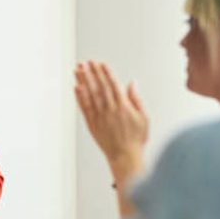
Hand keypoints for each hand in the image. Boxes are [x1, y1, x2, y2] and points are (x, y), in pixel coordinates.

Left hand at [74, 61, 147, 179]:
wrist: (124, 156)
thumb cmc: (136, 138)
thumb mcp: (143, 117)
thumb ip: (136, 99)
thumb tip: (132, 83)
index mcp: (123, 106)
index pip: (112, 85)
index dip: (105, 73)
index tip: (100, 63)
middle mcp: (109, 110)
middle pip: (99, 87)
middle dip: (92, 73)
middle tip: (86, 61)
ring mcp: (99, 116)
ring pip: (90, 95)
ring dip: (83, 81)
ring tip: (78, 69)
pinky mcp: (92, 124)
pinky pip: (84, 108)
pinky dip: (79, 97)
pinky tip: (76, 87)